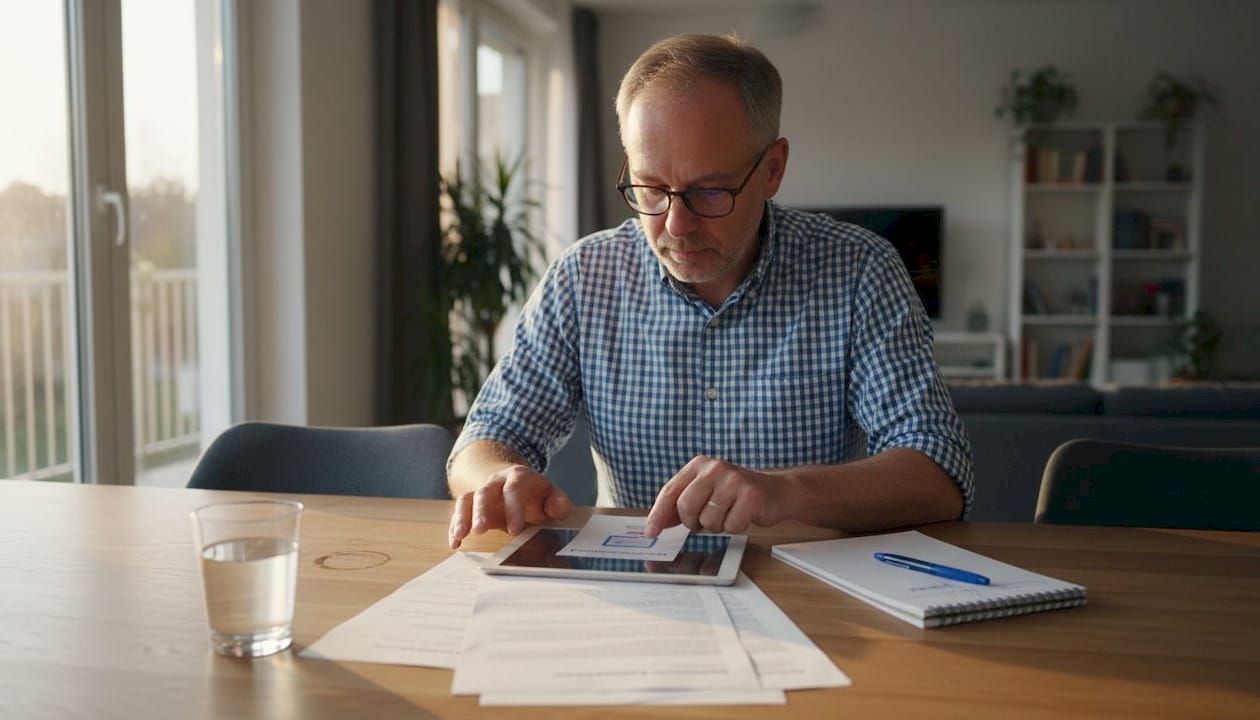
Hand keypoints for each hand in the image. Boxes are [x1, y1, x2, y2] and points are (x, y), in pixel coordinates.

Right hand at [448, 465, 571, 548]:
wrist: (514, 481)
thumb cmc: (535, 494)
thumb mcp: (551, 495)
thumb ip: (558, 503)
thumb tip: (558, 509)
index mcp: (519, 476)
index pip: (514, 489)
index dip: (514, 509)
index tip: (515, 530)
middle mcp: (496, 482)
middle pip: (485, 492)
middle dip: (481, 511)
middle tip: (480, 531)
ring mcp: (481, 492)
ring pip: (467, 499)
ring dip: (462, 517)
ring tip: (460, 536)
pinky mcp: (471, 505)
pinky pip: (459, 512)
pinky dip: (455, 526)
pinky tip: (455, 543)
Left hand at [643, 455, 789, 536]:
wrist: (776, 491)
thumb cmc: (736, 495)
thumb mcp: (705, 492)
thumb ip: (681, 505)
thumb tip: (657, 523)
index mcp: (699, 465)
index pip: (670, 491)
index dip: (658, 514)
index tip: (650, 532)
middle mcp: (715, 468)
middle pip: (686, 507)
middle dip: (693, 522)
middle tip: (705, 520)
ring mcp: (733, 480)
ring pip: (708, 520)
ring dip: (717, 526)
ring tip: (729, 513)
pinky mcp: (750, 496)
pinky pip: (730, 526)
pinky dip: (734, 527)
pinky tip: (743, 515)